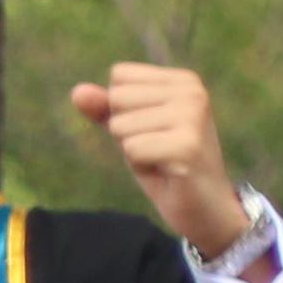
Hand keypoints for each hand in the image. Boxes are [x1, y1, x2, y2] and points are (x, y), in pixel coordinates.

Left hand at [72, 65, 256, 262]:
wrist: (204, 206)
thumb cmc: (164, 163)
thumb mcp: (130, 131)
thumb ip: (104, 109)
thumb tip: (77, 92)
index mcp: (183, 80)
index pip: (119, 76)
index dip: (122, 109)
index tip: (151, 130)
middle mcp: (192, 91)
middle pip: (117, 98)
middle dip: (126, 131)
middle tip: (156, 148)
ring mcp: (192, 116)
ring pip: (121, 126)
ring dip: (134, 150)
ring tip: (162, 159)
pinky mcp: (187, 145)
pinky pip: (131, 149)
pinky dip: (141, 165)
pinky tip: (167, 170)